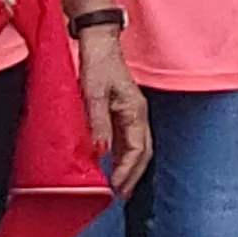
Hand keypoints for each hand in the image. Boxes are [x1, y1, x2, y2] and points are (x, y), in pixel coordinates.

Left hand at [77, 27, 152, 195]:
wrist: (99, 41)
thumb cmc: (98, 63)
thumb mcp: (94, 93)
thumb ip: (98, 122)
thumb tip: (102, 151)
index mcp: (136, 111)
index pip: (138, 150)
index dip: (128, 171)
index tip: (116, 188)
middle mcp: (138, 114)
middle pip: (143, 153)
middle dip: (133, 175)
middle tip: (120, 195)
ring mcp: (132, 113)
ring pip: (136, 147)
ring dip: (129, 168)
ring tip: (118, 187)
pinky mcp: (123, 110)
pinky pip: (127, 139)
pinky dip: (122, 156)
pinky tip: (113, 165)